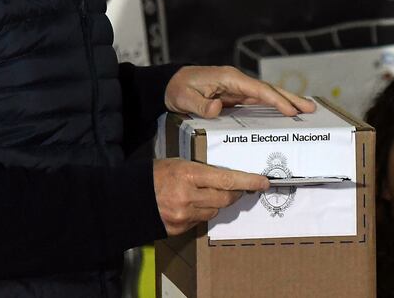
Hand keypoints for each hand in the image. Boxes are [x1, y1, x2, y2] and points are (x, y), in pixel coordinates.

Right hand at [153, 158, 267, 235]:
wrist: (129, 198)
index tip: (263, 182)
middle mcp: (188, 197)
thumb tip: (226, 179)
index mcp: (189, 175)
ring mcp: (184, 215)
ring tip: (206, 194)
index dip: (248, 181)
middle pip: (225, 199)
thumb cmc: (155, 174)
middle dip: (235, 193)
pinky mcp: (180, 229)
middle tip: (239, 187)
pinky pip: (201, 221)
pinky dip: (202, 213)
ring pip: (215, 212)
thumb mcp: (179, 163)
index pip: (227, 179)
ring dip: (217, 203)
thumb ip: (202, 172)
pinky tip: (192, 205)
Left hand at [164, 65, 315, 118]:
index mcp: (229, 78)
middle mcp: (236, 81)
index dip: (276, 100)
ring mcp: (236, 88)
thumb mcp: (184, 98)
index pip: (258, 89)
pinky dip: (272, 106)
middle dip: (290, 98)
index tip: (292, 111)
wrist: (169, 84)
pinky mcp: (234, 96)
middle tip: (311, 108)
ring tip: (306, 111)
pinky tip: (284, 113)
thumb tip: (216, 108)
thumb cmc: (177, 89)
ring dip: (285, 102)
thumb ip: (200, 104)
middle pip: (268, 89)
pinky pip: (257, 102)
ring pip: (266, 95)